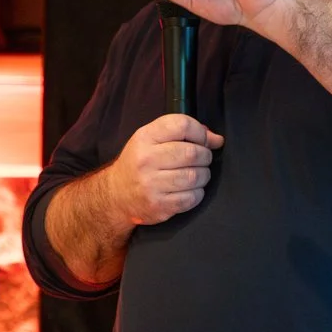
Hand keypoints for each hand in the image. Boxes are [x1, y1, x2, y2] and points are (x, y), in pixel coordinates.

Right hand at [107, 113, 223, 225]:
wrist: (116, 194)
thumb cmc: (139, 163)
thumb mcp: (151, 139)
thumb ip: (181, 132)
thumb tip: (215, 139)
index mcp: (144, 138)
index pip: (182, 125)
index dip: (200, 132)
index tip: (204, 140)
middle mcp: (146, 160)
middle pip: (193, 153)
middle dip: (205, 156)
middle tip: (202, 159)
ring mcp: (151, 185)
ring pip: (195, 176)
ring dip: (203, 175)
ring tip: (197, 174)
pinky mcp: (159, 206)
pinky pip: (192, 198)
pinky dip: (197, 193)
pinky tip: (189, 189)